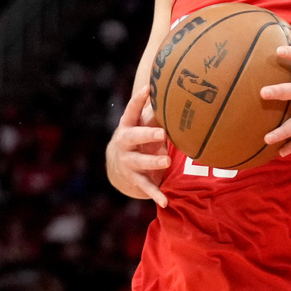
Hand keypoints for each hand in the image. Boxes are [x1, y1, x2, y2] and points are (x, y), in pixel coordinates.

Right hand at [105, 84, 170, 206]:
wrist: (118, 165)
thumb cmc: (139, 136)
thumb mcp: (144, 123)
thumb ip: (155, 110)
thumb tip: (172, 89)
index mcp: (127, 125)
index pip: (131, 110)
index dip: (138, 99)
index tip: (148, 89)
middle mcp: (124, 143)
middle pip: (133, 137)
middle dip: (146, 134)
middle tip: (162, 133)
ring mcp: (128, 162)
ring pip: (139, 162)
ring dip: (153, 161)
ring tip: (167, 161)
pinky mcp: (135, 179)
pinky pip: (145, 187)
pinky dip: (155, 194)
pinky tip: (165, 201)